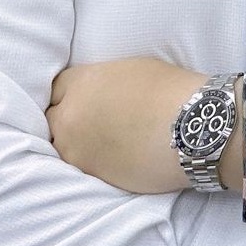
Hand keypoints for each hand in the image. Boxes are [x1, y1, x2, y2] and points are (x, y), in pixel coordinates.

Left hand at [48, 57, 204, 194]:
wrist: (193, 129)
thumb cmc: (172, 92)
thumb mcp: (133, 70)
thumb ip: (104, 81)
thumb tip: (99, 93)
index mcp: (83, 83)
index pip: (56, 88)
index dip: (70, 94)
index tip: (82, 100)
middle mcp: (71, 116)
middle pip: (52, 119)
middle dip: (67, 120)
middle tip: (91, 124)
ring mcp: (78, 149)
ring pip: (62, 147)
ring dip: (77, 145)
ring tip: (103, 145)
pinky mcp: (92, 175)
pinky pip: (81, 168)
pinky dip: (93, 164)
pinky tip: (114, 159)